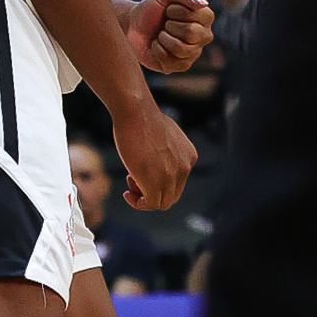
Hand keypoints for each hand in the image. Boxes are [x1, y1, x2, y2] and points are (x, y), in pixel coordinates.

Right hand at [113, 94, 196, 211]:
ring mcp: (172, 176)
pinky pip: (150, 204)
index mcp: (189, 156)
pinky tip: (127, 194)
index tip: (142, 172)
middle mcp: (185, 167)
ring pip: (162, 203)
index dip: (158, 182)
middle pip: (171, 195)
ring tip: (130, 185)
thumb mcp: (163, 136)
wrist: (135, 111)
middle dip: (151, 191)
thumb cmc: (142, 118)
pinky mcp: (156, 183)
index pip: (177, 182)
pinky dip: (138, 203)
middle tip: (133, 180)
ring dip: (143, 198)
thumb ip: (165, 152)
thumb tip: (155, 162)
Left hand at [126, 0, 212, 72]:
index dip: (176, 11)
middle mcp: (204, 36)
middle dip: (170, 26)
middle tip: (164, 23)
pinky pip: (170, 62)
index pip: (197, 16)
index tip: (168, 9)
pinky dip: (157, 50)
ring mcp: (194, 52)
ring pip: (180, 48)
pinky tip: (156, 45)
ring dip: (163, 38)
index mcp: (205, 17)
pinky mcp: (181, 66)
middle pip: (191, 33)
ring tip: (160, 34)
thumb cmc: (152, 8)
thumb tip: (203, 4)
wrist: (133, 25)